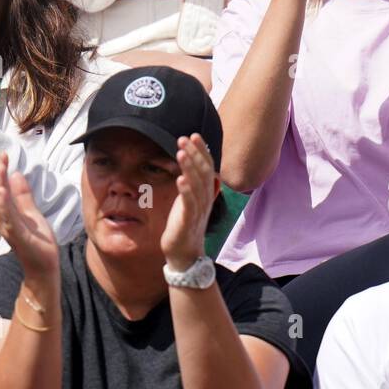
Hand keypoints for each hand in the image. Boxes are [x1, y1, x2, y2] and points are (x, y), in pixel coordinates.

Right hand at [0, 151, 58, 279]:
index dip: (0, 171)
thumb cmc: (38, 242)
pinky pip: (10, 219)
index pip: (1, 188)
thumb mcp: (32, 213)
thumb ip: (23, 196)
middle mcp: (4, 220)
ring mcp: (10, 229)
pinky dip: (4, 204)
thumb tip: (15, 174)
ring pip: (1, 204)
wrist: (44, 268)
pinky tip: (2, 192)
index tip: (1, 154)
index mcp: (8, 214)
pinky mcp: (19, 237)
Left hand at [160, 133, 216, 270]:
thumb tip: (193, 160)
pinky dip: (186, 190)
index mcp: (206, 192)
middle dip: (194, 153)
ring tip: (180, 152)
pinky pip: (190, 204)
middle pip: (204, 172)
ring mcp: (199, 210)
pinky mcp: (189, 221)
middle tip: (183, 138)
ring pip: (197, 185)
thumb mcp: (190, 199)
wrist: (184, 253)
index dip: (202, 151)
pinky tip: (180, 178)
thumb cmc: (185, 223)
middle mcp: (206, 199)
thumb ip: (194, 181)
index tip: (194, 135)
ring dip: (189, 167)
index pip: (208, 167)